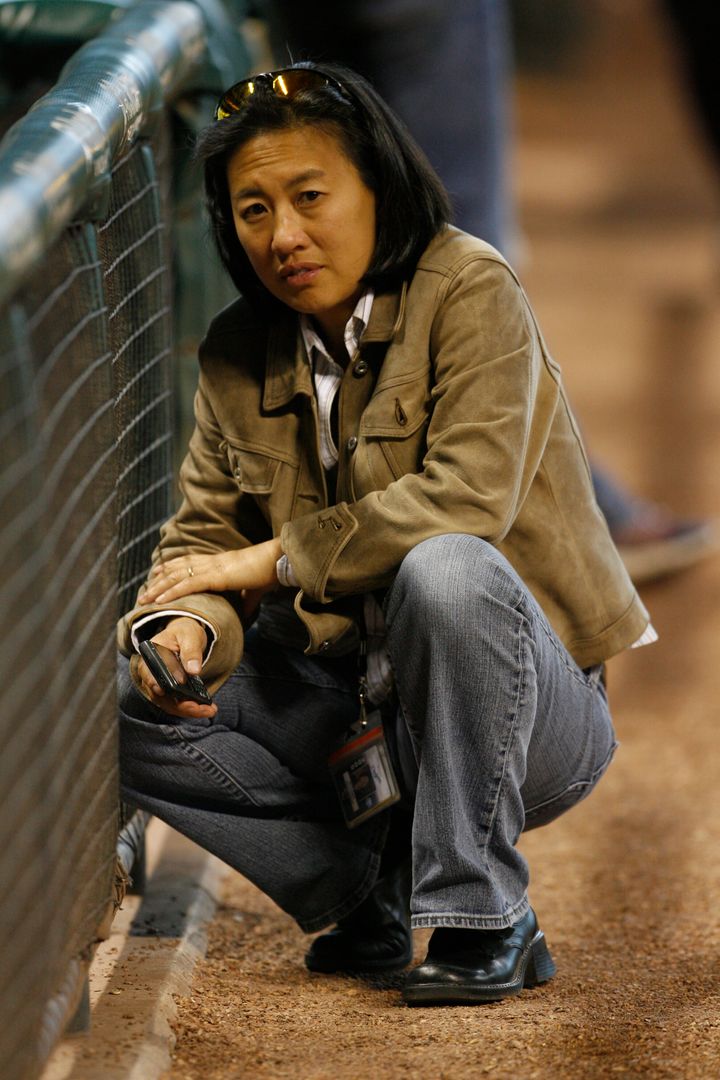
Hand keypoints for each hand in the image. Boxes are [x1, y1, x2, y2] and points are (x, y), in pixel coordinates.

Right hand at [136, 617, 216, 719]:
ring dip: (188, 710)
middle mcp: (150, 674)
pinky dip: (189, 709)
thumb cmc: (184, 633)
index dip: (164, 682)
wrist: (185, 635)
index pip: (152, 673)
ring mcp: (158, 685)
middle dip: (181, 705)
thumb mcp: (189, 635)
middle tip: (203, 708)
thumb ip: (191, 651)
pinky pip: (175, 704)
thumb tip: (193, 670)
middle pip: (160, 695)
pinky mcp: (168, 692)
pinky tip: (206, 709)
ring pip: (168, 704)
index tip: (182, 683)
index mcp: (150, 656)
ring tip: (209, 710)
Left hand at [138, 539, 282, 612]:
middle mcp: (210, 562)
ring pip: (177, 576)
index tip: (156, 575)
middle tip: (144, 594)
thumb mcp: (253, 589)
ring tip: (144, 599)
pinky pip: (188, 584)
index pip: (187, 562)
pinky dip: (172, 592)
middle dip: (158, 581)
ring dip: (159, 588)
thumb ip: (246, 600)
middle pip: (176, 569)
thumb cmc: (267, 573)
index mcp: (217, 562)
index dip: (170, 568)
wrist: (277, 561)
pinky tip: (160, 599)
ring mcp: (211, 568)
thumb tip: (246, 614)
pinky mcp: (216, 576)